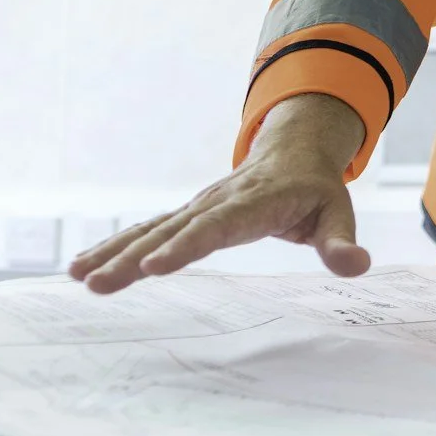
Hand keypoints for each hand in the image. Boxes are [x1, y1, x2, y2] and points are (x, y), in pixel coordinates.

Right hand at [69, 95, 369, 294]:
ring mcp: (196, 207)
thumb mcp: (338, 212)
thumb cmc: (317, 190)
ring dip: (113, 253)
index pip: (215, 228)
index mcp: (253, 202)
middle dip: (132, 259)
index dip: (184, 247)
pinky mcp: (186, 215)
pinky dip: (114, 248)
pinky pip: (146, 231)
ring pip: (150, 230)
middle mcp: (216, 202)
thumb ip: (341, 242)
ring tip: (79, 277)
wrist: (294, 152)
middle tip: (98, 284)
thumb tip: (356, 266)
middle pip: (170, 232)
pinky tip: (83, 268)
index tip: (153, 268)